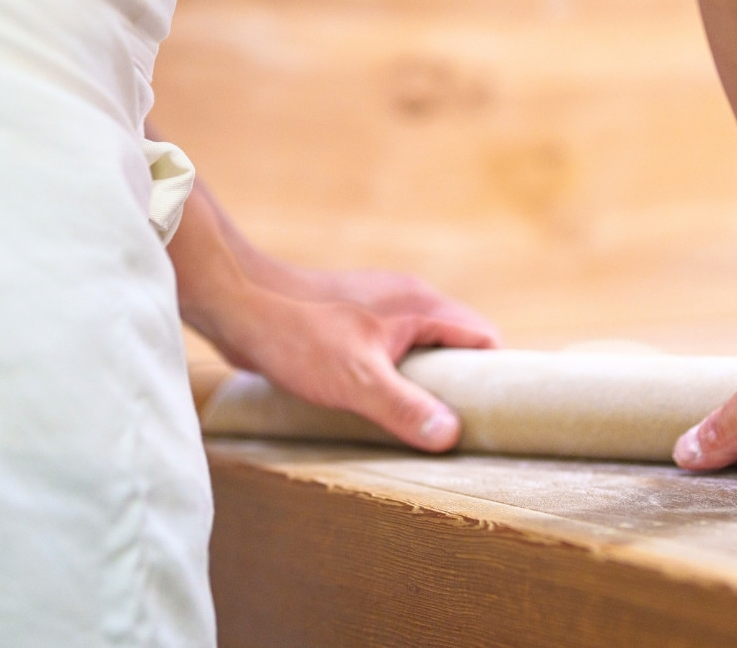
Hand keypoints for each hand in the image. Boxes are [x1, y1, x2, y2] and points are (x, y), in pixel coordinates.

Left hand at [168, 181, 498, 450]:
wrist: (238, 305)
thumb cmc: (298, 335)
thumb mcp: (357, 380)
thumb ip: (405, 407)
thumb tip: (451, 435)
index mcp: (419, 304)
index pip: (482, 337)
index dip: (495, 376)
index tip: (497, 416)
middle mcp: (405, 301)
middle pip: (455, 346)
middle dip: (460, 386)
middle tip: (459, 430)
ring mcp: (376, 312)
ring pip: (420, 352)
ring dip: (423, 386)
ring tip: (421, 427)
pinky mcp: (349, 326)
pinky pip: (389, 355)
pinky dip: (393, 380)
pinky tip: (378, 409)